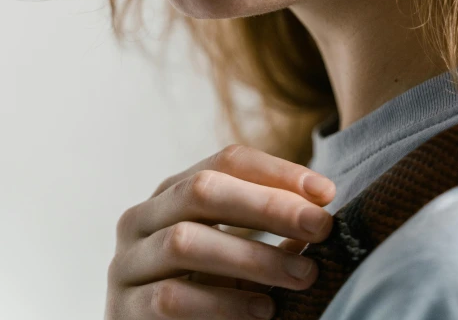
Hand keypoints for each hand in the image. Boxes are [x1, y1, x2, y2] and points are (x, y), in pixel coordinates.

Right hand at [104, 143, 335, 318]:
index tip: (326, 192)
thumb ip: (265, 231)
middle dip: (268, 206)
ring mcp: (127, 262)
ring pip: (186, 242)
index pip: (226, 160)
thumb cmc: (201, 290)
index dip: (278, 171)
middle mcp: (142, 217)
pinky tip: (264, 310)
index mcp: (172, 191)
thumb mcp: (233, 253)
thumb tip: (321, 212)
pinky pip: (172, 299)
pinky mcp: (123, 310)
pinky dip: (223, 304)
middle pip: (203, 190)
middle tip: (321, 226)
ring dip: (253, 257)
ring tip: (304, 275)